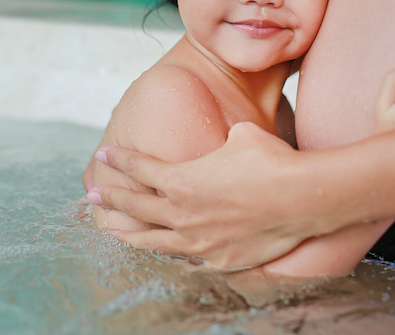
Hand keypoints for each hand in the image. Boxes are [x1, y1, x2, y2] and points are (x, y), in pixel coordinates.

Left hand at [87, 121, 309, 269]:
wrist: (302, 197)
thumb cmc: (272, 160)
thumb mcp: (241, 136)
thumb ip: (221, 141)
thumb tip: (224, 141)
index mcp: (182, 180)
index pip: (140, 169)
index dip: (119, 160)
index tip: (103, 154)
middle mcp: (183, 213)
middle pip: (136, 207)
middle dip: (112, 200)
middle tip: (92, 197)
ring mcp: (199, 241)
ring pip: (153, 241)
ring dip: (129, 234)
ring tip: (111, 231)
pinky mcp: (219, 259)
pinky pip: (186, 258)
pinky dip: (170, 253)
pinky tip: (164, 251)